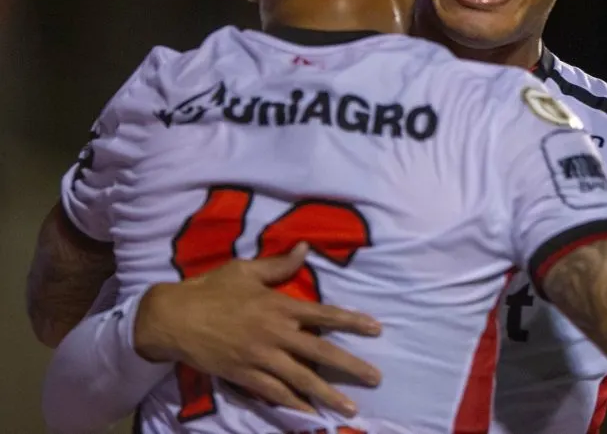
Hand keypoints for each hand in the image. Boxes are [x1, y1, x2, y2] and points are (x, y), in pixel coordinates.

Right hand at [134, 243, 381, 415]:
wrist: (173, 318)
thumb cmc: (211, 289)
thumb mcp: (245, 270)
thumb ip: (279, 264)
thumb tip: (306, 248)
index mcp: (279, 305)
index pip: (325, 314)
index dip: (352, 322)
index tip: (376, 329)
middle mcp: (276, 334)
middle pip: (321, 353)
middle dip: (351, 366)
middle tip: (376, 378)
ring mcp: (260, 358)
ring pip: (302, 379)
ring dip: (328, 394)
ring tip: (350, 408)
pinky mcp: (244, 376)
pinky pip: (275, 393)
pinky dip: (294, 406)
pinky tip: (311, 415)